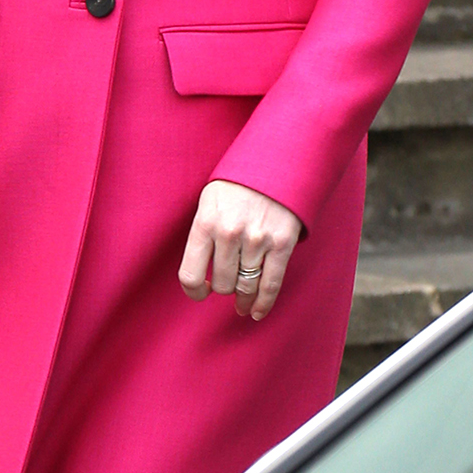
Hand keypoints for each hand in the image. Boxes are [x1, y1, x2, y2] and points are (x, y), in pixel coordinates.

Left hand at [179, 180, 301, 322]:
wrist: (275, 161)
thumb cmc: (237, 184)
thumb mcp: (209, 201)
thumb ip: (204, 234)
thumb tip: (201, 274)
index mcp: (206, 222)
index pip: (191, 275)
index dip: (194, 292)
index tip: (201, 292)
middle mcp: (229, 232)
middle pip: (222, 284)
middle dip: (224, 288)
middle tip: (227, 286)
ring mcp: (257, 239)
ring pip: (246, 287)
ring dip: (243, 300)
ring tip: (241, 305)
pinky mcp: (282, 244)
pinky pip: (271, 284)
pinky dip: (263, 303)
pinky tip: (256, 311)